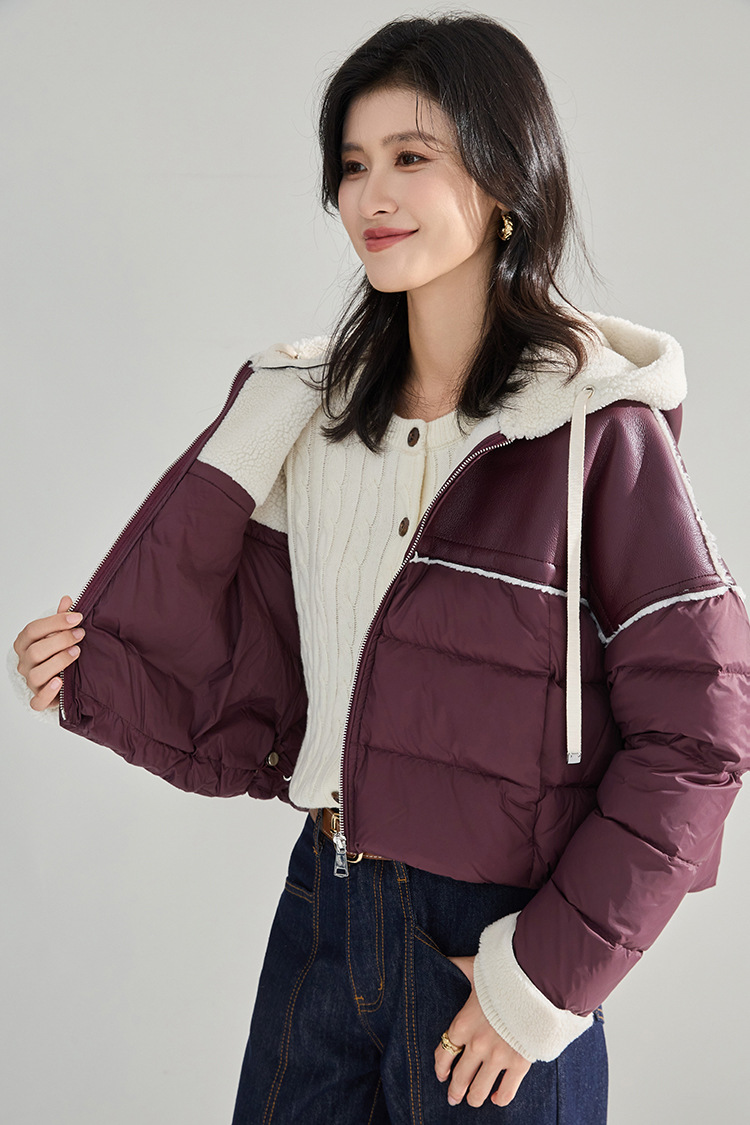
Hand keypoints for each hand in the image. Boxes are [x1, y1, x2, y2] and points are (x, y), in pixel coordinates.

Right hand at [13, 595, 84, 710]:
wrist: (60, 677)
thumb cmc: (56, 651)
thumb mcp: (59, 633)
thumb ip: (62, 618)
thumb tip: (68, 599)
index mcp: (25, 643)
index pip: (33, 630)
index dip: (55, 622)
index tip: (77, 617)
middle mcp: (24, 663)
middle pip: (35, 651)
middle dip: (60, 641)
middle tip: (80, 635)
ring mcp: (30, 681)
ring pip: (37, 674)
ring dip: (58, 662)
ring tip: (76, 653)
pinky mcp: (39, 698)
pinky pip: (37, 701)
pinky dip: (48, 693)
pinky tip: (60, 682)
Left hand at [434, 954, 531, 1107]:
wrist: (535, 980)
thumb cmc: (502, 973)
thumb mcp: (474, 968)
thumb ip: (456, 967)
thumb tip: (440, 958)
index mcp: (462, 1023)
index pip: (443, 1053)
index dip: (440, 1067)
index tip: (441, 1074)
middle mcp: (476, 1045)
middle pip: (459, 1078)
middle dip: (454, 1090)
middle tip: (453, 1096)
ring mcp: (498, 1057)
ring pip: (478, 1091)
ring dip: (473, 1098)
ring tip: (472, 1099)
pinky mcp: (519, 1063)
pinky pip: (505, 1093)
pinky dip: (499, 1099)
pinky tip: (495, 1097)